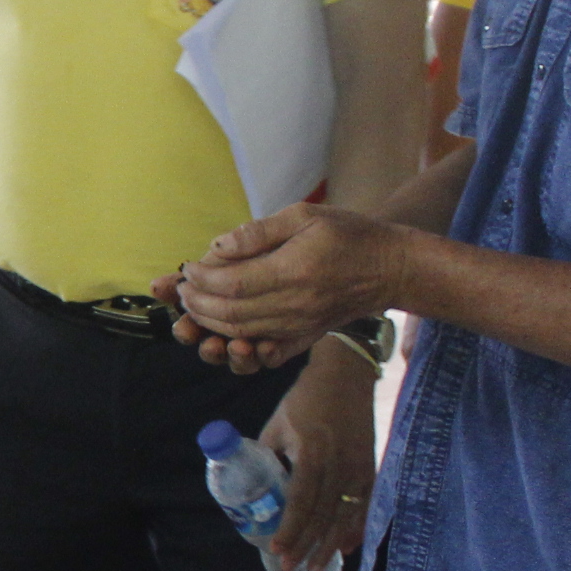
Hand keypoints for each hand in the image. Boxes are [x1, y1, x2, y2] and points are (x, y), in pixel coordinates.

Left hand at [161, 203, 397, 372]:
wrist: (390, 267)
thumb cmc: (347, 234)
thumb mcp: (304, 215)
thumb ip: (258, 231)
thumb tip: (216, 247)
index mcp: (294, 271)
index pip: (231, 284)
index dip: (200, 279)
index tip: (187, 267)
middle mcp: (295, 306)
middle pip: (229, 314)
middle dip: (196, 304)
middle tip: (180, 290)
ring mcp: (300, 327)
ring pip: (241, 335)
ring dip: (208, 325)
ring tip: (192, 309)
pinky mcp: (304, 339)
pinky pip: (265, 355)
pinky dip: (238, 348)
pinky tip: (223, 333)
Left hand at [258, 355, 377, 570]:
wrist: (346, 378)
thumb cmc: (305, 400)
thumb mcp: (277, 425)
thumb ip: (267, 456)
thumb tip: (255, 486)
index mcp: (313, 454)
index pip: (300, 502)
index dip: (290, 529)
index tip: (277, 550)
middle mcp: (339, 466)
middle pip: (323, 515)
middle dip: (307, 545)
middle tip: (292, 567)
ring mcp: (358, 468)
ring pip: (345, 516)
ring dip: (330, 545)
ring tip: (316, 567)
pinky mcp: (370, 468)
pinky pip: (364, 506)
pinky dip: (356, 528)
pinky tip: (346, 547)